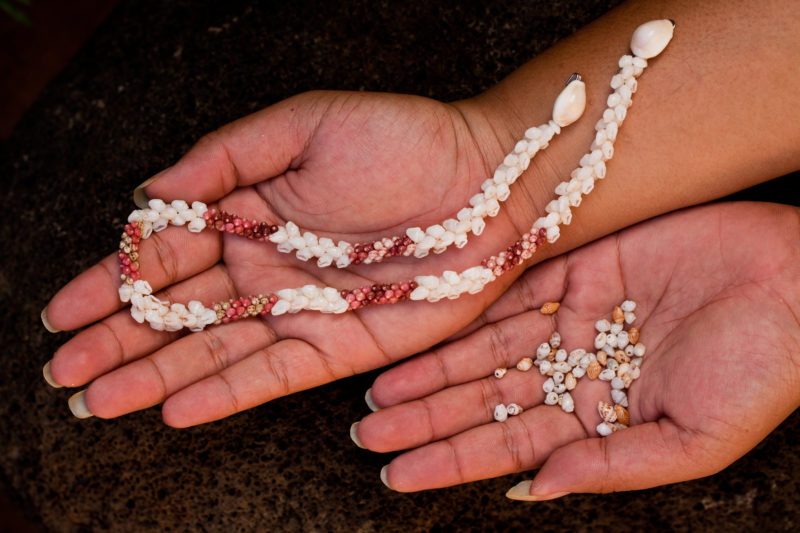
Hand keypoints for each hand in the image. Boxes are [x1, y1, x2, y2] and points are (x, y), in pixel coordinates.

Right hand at [43, 90, 551, 425]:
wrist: (489, 181)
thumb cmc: (402, 140)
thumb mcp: (305, 124)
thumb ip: (226, 157)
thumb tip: (149, 194)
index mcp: (248, 210)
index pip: (164, 252)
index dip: (111, 282)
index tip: (61, 314)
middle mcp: (265, 267)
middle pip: (178, 312)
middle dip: (117, 341)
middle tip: (63, 372)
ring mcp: (300, 309)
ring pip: (213, 351)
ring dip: (153, 376)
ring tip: (96, 401)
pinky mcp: (342, 345)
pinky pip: (273, 374)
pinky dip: (224, 393)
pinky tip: (174, 410)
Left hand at [354, 202, 799, 496]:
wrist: (798, 281)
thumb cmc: (763, 368)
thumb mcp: (693, 439)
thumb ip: (610, 467)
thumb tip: (532, 492)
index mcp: (598, 419)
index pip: (506, 445)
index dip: (450, 461)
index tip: (396, 475)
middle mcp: (574, 370)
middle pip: (481, 399)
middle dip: (424, 418)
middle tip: (366, 430)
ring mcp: (572, 320)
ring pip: (483, 349)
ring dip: (431, 370)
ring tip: (379, 391)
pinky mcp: (576, 270)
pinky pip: (510, 293)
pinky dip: (467, 311)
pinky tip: (424, 328)